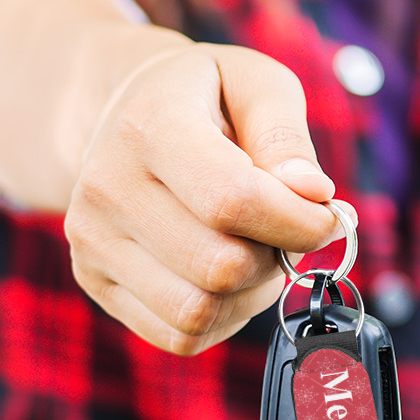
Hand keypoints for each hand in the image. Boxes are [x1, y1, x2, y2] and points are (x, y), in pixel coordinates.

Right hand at [64, 37, 348, 354]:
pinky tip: (224, 275)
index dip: (299, 222)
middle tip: (282, 227)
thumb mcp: (257, 84)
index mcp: (149, 127)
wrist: (118, 112)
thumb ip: (287, 136)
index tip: (327, 215)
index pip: (233, 201)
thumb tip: (313, 195)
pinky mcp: (95, 282)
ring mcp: (92, 241)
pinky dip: (221, 317)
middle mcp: (107, 188)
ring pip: (199, 311)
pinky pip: (180, 335)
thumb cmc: (205, 99)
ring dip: (250, 291)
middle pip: (221, 266)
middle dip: (275, 256)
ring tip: (252, 247)